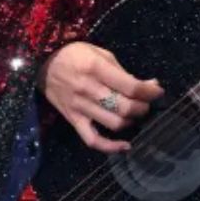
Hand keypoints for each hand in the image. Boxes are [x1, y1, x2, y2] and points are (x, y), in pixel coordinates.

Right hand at [37, 42, 163, 153]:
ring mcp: (79, 107)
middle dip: (142, 108)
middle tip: (145, 103)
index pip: (130, 86)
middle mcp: (88, 89)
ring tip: (134, 115)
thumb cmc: (74, 54)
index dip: (149, 91)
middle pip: (124, 107)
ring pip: (114, 123)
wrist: (41, 63)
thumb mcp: (100, 53)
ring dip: (131, 121)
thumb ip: (123, 72)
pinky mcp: (73, 120)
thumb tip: (150, 85)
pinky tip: (125, 146)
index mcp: (96, 68)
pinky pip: (92, 140)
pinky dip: (110, 147)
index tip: (158, 91)